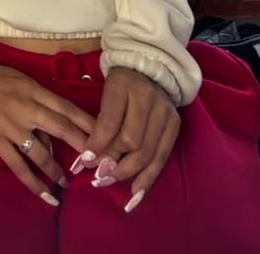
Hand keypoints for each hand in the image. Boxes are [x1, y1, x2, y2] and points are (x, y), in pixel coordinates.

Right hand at [0, 61, 95, 205]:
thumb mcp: (22, 82)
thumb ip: (40, 104)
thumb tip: (53, 136)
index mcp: (34, 90)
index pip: (67, 108)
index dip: (88, 124)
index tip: (106, 137)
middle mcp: (26, 107)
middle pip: (61, 128)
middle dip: (83, 147)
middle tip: (99, 164)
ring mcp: (10, 125)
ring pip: (40, 152)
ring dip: (56, 170)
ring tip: (66, 182)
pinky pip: (17, 165)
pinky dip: (33, 182)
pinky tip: (45, 194)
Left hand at [75, 68, 179, 211]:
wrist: (151, 68)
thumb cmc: (121, 83)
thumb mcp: (105, 92)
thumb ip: (100, 122)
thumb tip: (90, 159)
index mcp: (123, 84)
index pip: (110, 121)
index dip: (97, 145)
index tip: (84, 162)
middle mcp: (148, 98)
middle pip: (131, 141)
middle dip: (112, 163)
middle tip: (97, 177)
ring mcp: (165, 112)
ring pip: (147, 152)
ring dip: (127, 173)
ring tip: (109, 182)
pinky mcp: (175, 125)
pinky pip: (162, 157)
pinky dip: (148, 177)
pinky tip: (135, 192)